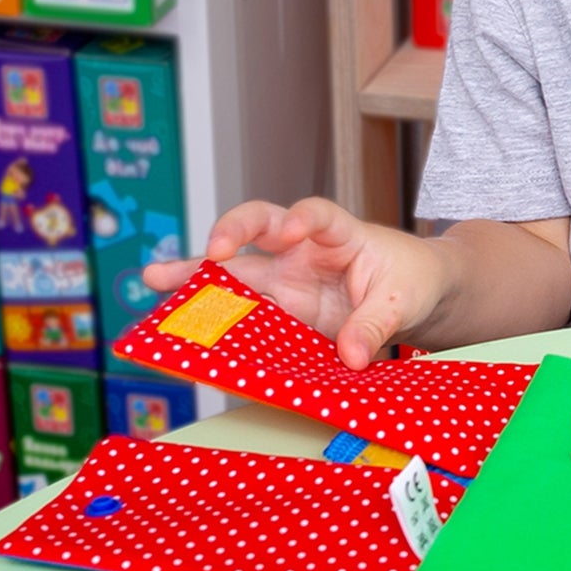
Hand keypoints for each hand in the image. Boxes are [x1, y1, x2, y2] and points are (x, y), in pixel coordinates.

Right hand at [143, 198, 448, 370]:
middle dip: (230, 234)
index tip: (295, 227)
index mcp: (339, 233)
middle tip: (210, 252)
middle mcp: (303, 251)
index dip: (303, 218)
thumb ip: (376, 324)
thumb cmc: (410, 280)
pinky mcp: (280, 312)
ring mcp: (287, 281)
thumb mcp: (403, 299)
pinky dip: (215, 323)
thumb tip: (350, 357)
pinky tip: (184, 332)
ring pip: (236, 272)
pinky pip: (243, 315)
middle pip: (259, 230)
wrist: (416, 295)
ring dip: (197, 276)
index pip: (317, 214)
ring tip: (154, 281)